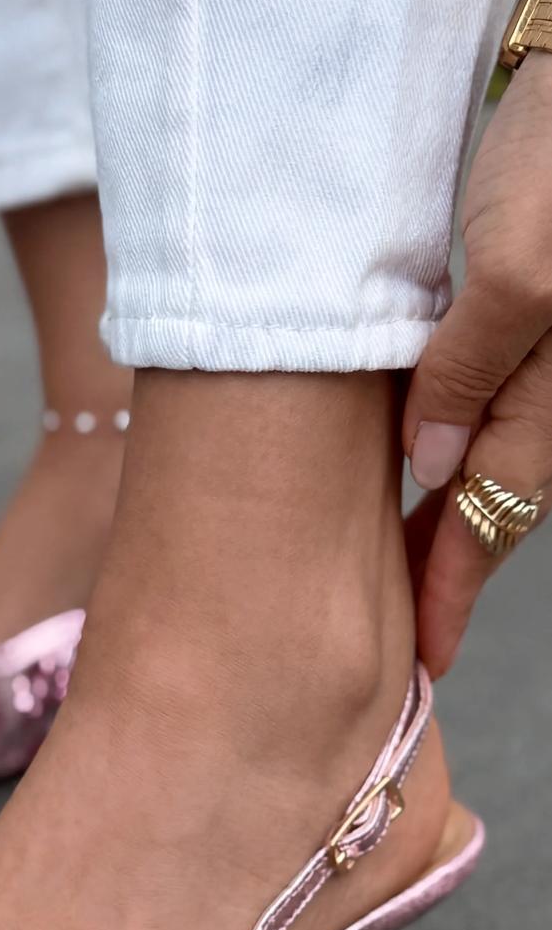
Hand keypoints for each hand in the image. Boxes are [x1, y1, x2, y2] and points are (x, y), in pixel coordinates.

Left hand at [403, 51, 551, 676]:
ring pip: (484, 467)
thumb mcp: (512, 266)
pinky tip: (416, 475)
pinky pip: (481, 419)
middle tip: (395, 639)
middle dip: (444, 574)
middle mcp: (547, 391)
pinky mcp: (513, 326)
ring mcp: (536, 363)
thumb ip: (469, 370)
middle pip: (488, 507)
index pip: (490, 519)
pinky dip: (447, 463)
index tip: (420, 662)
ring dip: (442, 521)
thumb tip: (433, 467)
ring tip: (394, 573)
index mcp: (548, 394)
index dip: (450, 595)